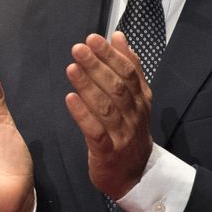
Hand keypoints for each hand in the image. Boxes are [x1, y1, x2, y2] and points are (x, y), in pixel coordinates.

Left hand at [63, 32, 152, 199]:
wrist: (135, 175)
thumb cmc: (129, 131)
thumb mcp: (135, 99)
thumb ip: (129, 67)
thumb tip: (118, 36)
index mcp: (141, 100)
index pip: (128, 72)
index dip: (111, 55)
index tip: (93, 38)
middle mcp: (134, 115)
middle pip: (117, 87)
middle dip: (97, 66)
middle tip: (78, 49)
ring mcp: (122, 134)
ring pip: (106, 107)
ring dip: (88, 86)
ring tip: (72, 68)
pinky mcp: (107, 152)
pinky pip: (96, 132)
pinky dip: (83, 115)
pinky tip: (70, 99)